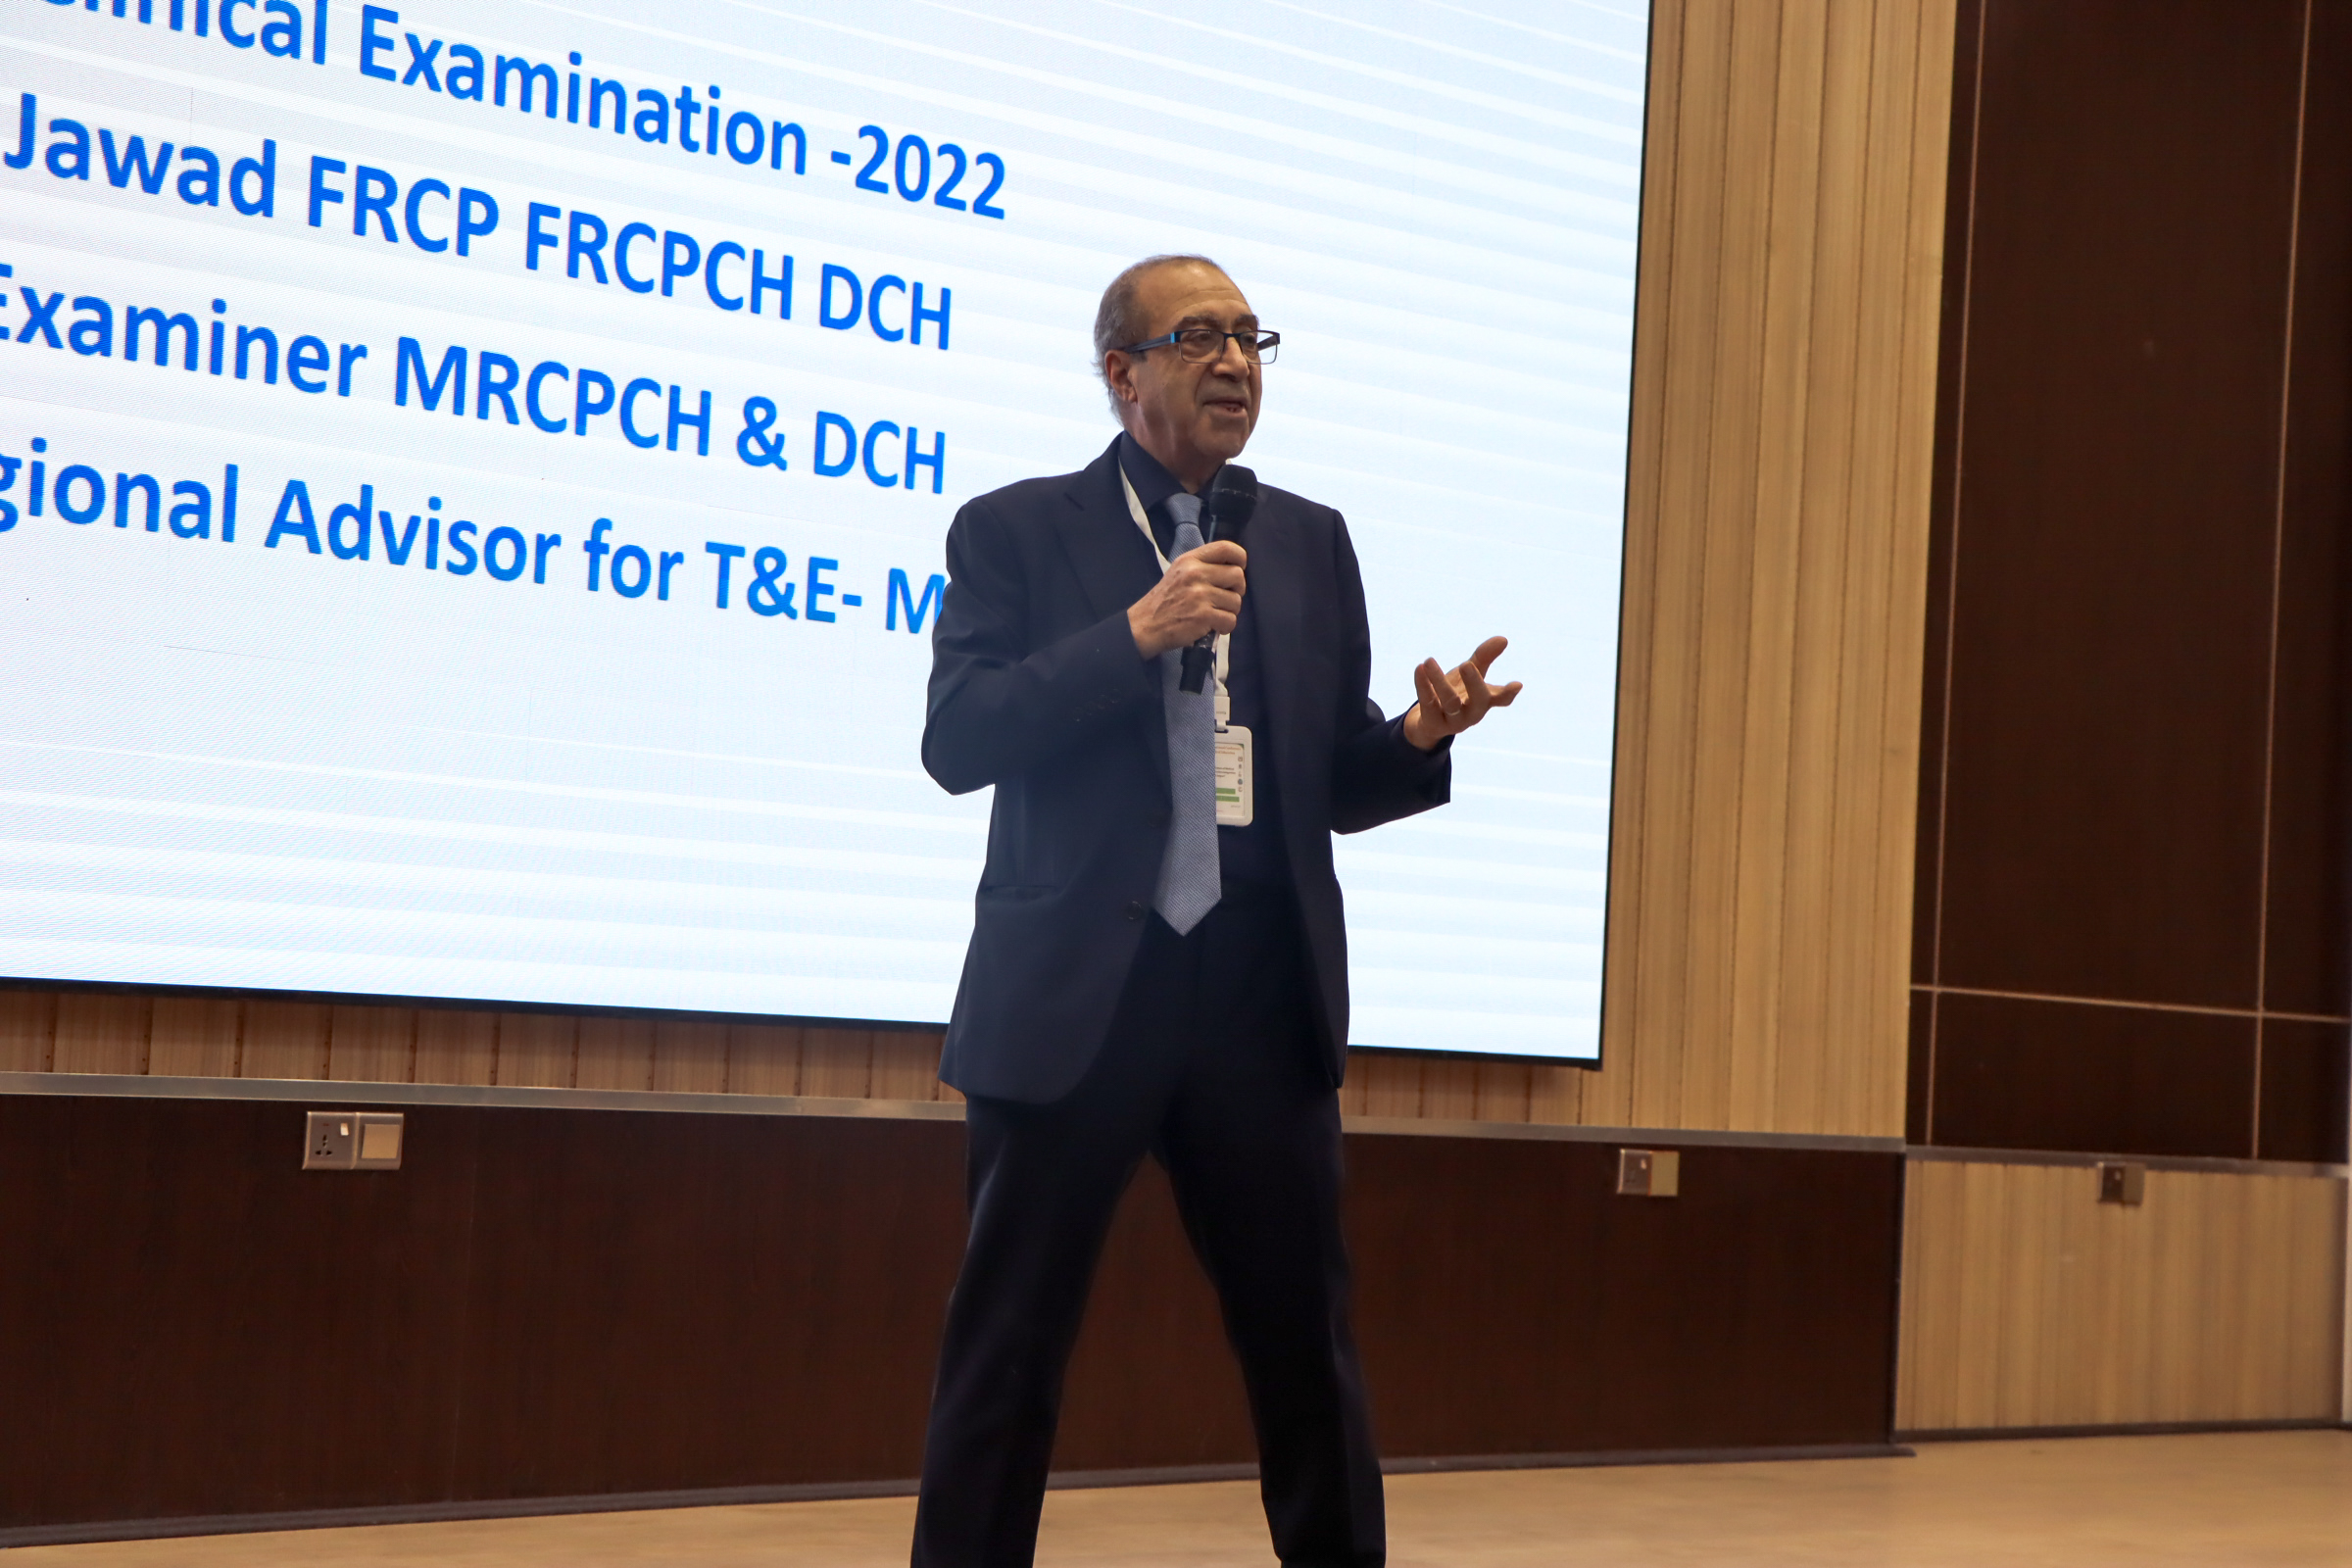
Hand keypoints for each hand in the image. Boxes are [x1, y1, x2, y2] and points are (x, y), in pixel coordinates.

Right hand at [1128, 539, 1246, 657]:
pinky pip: (1230, 620)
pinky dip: (1225, 627)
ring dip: (1229, 611)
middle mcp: (1195, 574)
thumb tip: (1232, 569)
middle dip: (1237, 590)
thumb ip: (1202, 566)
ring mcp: (1200, 595)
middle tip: (1225, 598)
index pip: (1226, 548)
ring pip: (1236, 601)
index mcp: (1190, 560)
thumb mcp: (1179, 572)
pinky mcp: (1203, 616)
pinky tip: (1213, 626)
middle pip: (1237, 576)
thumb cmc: (1165, 601)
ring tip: (1214, 614)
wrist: (1145, 626)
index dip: (1240, 559)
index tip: (1238, 569)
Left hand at [1402, 635, 1521, 750]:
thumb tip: (1503, 639)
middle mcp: (1472, 713)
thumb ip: (1484, 657)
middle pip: (1478, 701)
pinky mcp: (1433, 722)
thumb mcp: (1470, 674)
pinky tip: (1419, 668)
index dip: (1509, 693)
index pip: (1501, 699)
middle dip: (1473, 683)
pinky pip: (1428, 703)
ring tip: (1429, 660)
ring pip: (1449, 702)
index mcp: (1484, 701)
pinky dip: (1423, 686)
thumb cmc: (1457, 693)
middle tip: (1466, 664)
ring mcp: (1453, 720)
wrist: (1430, 721)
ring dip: (1439, 680)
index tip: (1517, 684)